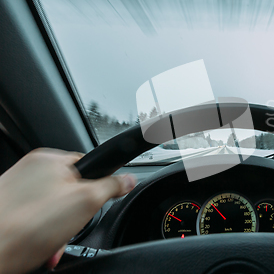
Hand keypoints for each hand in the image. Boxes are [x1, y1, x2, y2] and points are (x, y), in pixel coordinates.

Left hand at [0, 148, 135, 273]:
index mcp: (49, 160)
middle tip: (72, 227)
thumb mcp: (87, 202)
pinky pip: (36, 220)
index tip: (98, 201)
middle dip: (76, 214)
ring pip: (54, 209)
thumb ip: (111, 186)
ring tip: (53, 242)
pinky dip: (43, 234)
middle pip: (71, 190)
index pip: (88, 165)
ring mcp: (16, 191)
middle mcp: (30, 171)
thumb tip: (127, 179)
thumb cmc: (28, 226)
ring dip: (60, 228)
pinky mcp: (8, 211)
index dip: (98, 185)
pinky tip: (41, 247)